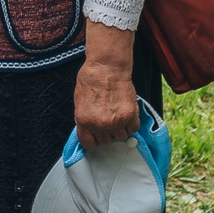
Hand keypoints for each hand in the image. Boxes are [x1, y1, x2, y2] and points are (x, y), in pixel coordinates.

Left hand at [72, 21, 137, 146]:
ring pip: (120, 137)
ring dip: (119, 130)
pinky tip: (126, 116)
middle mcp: (100, 125)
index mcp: (84, 122)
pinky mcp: (130, 115)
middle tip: (107, 123)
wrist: (107, 68)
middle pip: (106, 142)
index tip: (95, 136)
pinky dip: (131, 125)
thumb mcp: (79, 103)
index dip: (92, 140)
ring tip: (117, 118)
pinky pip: (133, 129)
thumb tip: (89, 131)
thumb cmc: (90, 81)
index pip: (88, 144)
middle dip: (106, 134)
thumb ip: (85, 120)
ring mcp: (117, 121)